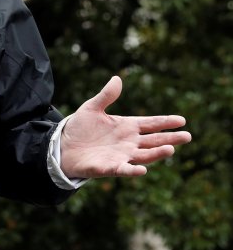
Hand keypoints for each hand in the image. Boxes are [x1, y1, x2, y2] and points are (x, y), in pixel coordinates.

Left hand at [60, 76, 191, 178]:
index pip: (150, 124)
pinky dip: (132, 171)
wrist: (63, 147)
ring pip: (144, 155)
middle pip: (154, 140)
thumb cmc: (80, 128)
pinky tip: (142, 170)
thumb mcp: (92, 108)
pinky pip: (123, 169)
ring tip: (171, 149)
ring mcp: (121, 156)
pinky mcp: (109, 167)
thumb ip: (106, 96)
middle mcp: (129, 142)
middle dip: (170, 138)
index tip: (182, 120)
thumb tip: (117, 78)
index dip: (165, 122)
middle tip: (187, 136)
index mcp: (127, 127)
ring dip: (157, 153)